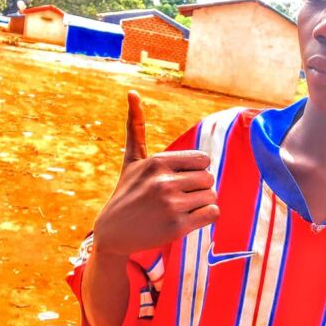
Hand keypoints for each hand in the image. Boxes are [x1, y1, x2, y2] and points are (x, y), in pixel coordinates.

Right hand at [93, 91, 218, 256]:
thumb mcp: (131, 159)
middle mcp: (164, 182)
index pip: (203, 160)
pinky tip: (189, 219)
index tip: (180, 180)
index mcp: (158, 162)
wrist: (113, 232)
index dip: (196, 171)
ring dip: (202, 203)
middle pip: (209, 179)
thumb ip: (136, 127)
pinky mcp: (177, 227)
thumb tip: (132, 92)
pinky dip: (206, 217)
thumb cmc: (127, 192)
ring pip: (212, 196)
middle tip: (180, 197)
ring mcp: (170, 205)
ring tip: (182, 208)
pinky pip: (212, 214)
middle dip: (200, 188)